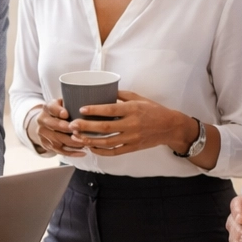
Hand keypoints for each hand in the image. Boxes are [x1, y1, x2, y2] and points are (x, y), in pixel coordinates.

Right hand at [30, 101, 87, 156]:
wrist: (45, 125)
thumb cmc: (59, 113)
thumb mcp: (62, 104)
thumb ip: (69, 104)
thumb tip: (83, 109)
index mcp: (47, 108)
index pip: (51, 108)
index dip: (58, 111)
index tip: (66, 114)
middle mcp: (42, 121)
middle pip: (53, 125)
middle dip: (66, 128)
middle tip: (78, 130)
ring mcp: (43, 134)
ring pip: (57, 140)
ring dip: (72, 142)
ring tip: (85, 142)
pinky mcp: (47, 145)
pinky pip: (60, 151)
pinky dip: (72, 152)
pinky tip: (83, 152)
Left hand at [69, 91, 192, 156]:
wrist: (170, 127)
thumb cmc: (153, 110)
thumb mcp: (139, 98)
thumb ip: (121, 95)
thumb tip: (103, 90)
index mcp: (132, 109)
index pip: (111, 110)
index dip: (95, 110)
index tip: (81, 109)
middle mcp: (132, 124)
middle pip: (105, 127)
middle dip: (86, 127)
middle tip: (72, 125)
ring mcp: (132, 138)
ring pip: (107, 142)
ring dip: (90, 140)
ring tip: (77, 137)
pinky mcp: (132, 148)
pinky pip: (114, 152)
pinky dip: (101, 151)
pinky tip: (91, 147)